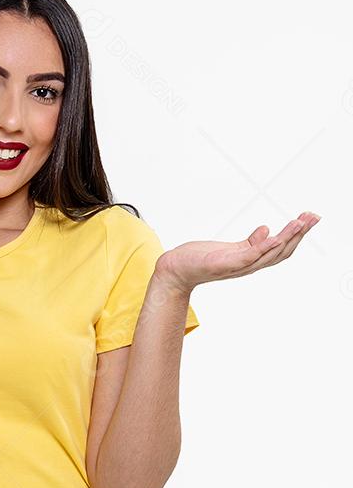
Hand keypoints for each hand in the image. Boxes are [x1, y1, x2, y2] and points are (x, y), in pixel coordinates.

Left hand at [154, 212, 321, 294]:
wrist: (175, 270)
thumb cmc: (200, 259)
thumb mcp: (229, 249)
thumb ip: (250, 243)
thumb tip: (266, 230)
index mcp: (251, 260)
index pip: (281, 250)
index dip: (297, 236)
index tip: (309, 218)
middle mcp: (247, 266)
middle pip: (281, 252)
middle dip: (299, 235)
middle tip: (313, 217)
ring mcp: (236, 266)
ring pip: (269, 254)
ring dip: (287, 237)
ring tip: (300, 222)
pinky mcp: (223, 264)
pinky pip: (249, 256)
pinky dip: (263, 247)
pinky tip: (274, 235)